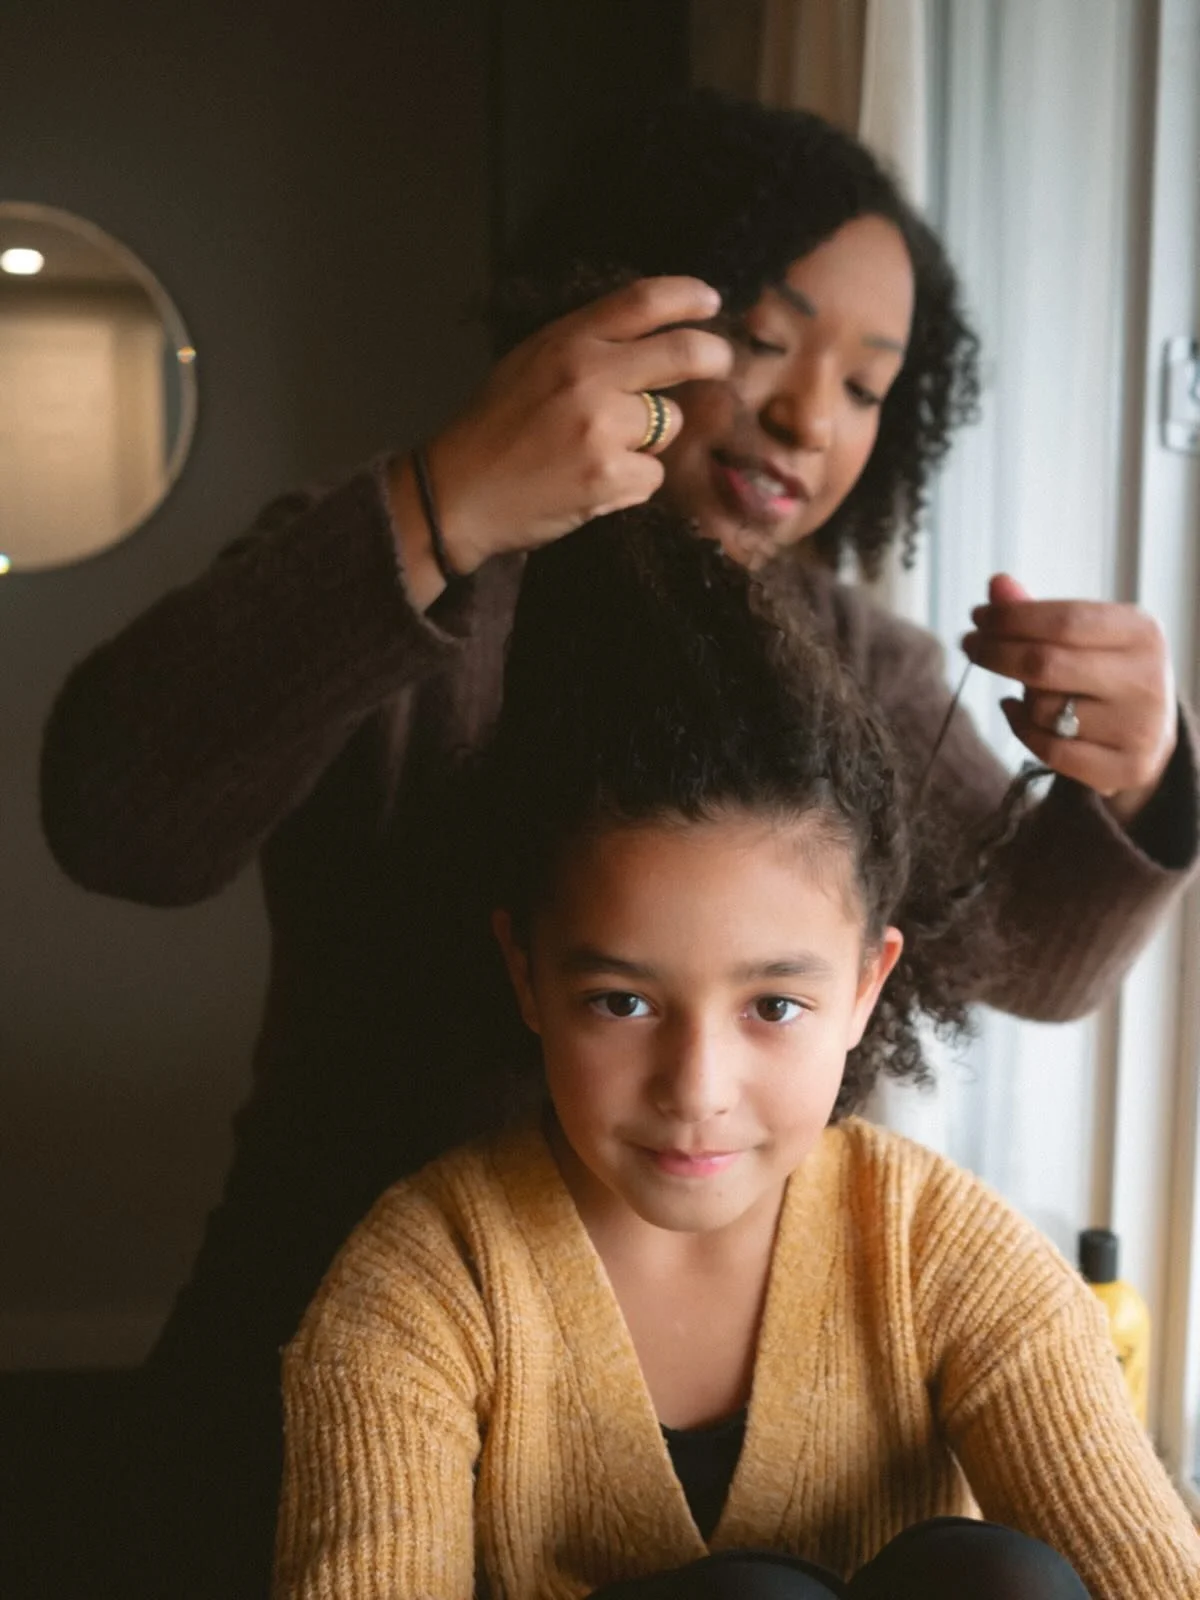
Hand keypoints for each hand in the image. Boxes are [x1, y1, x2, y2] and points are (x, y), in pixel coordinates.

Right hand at [420, 277, 732, 573]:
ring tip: (605, 450)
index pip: (642, 302)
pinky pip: (652, 475)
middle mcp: (588, 376)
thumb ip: (585, 346)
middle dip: (712, 357)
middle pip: (681, 354)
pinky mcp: (609, 476)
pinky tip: (595, 484)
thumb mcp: (529, 362)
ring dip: (651, 439)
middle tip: (720, 364)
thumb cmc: (493, 428)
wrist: (458, 493)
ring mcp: (601, 427)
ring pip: (669, 423)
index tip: (711, 302)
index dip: (687, 297)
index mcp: (566, 341)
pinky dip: (633, 483)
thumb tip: (650, 339)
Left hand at [961, 573, 1176, 824]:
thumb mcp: (1085, 636)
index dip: (1011, 618)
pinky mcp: (1125, 769)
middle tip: (969, 645)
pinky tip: (1015, 713)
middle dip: (995, 652)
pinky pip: (1050, 751)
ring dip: (1021, 696)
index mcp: (1141, 633)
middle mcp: (1145, 680)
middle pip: (1045, 663)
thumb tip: (997, 584)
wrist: (1150, 734)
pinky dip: (1021, 730)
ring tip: (1025, 687)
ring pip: (1043, 710)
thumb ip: (1038, 612)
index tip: (976, 618)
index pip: (1064, 620)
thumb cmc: (1105, 673)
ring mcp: (1138, 729)